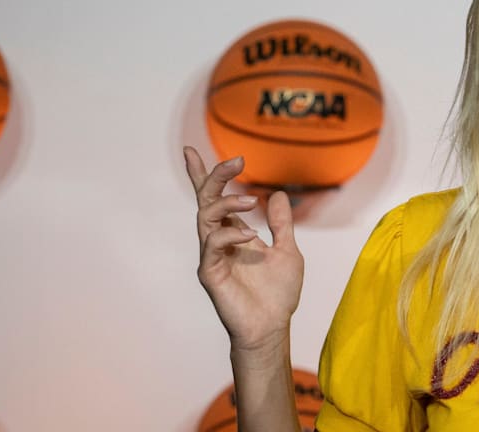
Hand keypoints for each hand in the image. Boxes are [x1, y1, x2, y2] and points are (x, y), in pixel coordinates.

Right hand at [184, 147, 304, 352]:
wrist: (273, 327)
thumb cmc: (277, 294)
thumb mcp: (287, 251)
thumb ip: (281, 224)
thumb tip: (276, 193)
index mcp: (233, 233)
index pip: (214, 199)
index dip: (203, 176)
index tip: (191, 150)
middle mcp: (218, 241)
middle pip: (205, 200)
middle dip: (215, 177)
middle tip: (237, 161)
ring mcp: (212, 256)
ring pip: (205, 217)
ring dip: (227, 202)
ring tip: (251, 201)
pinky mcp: (210, 273)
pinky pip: (212, 245)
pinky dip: (230, 234)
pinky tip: (250, 236)